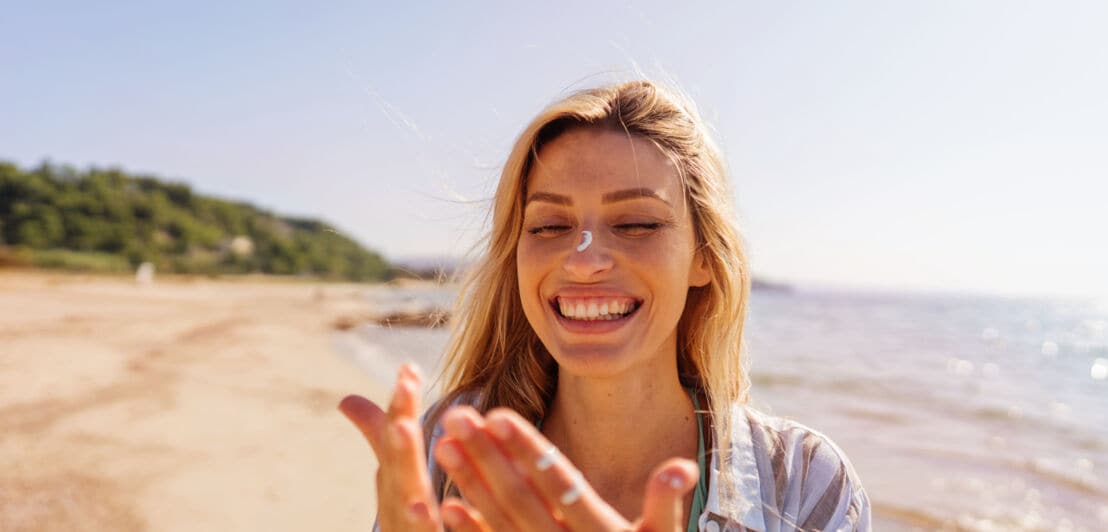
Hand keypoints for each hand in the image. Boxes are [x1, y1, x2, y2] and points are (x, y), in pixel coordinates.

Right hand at [338, 364, 444, 531]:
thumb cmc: (407, 524)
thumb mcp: (398, 481)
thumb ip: (381, 440)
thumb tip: (346, 400)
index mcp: (400, 481)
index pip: (397, 437)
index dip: (401, 404)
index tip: (409, 368)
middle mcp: (398, 503)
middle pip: (396, 463)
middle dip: (399, 422)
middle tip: (405, 386)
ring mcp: (406, 525)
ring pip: (404, 497)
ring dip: (403, 464)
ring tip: (402, 430)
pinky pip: (419, 531)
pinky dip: (418, 520)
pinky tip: (422, 506)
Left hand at [432, 406, 698, 531]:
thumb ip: (666, 504)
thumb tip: (682, 467)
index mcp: (601, 531)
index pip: (558, 482)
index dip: (528, 449)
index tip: (498, 414)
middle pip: (521, 497)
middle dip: (486, 455)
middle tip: (455, 416)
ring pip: (502, 521)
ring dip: (470, 484)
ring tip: (443, 445)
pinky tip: (444, 507)